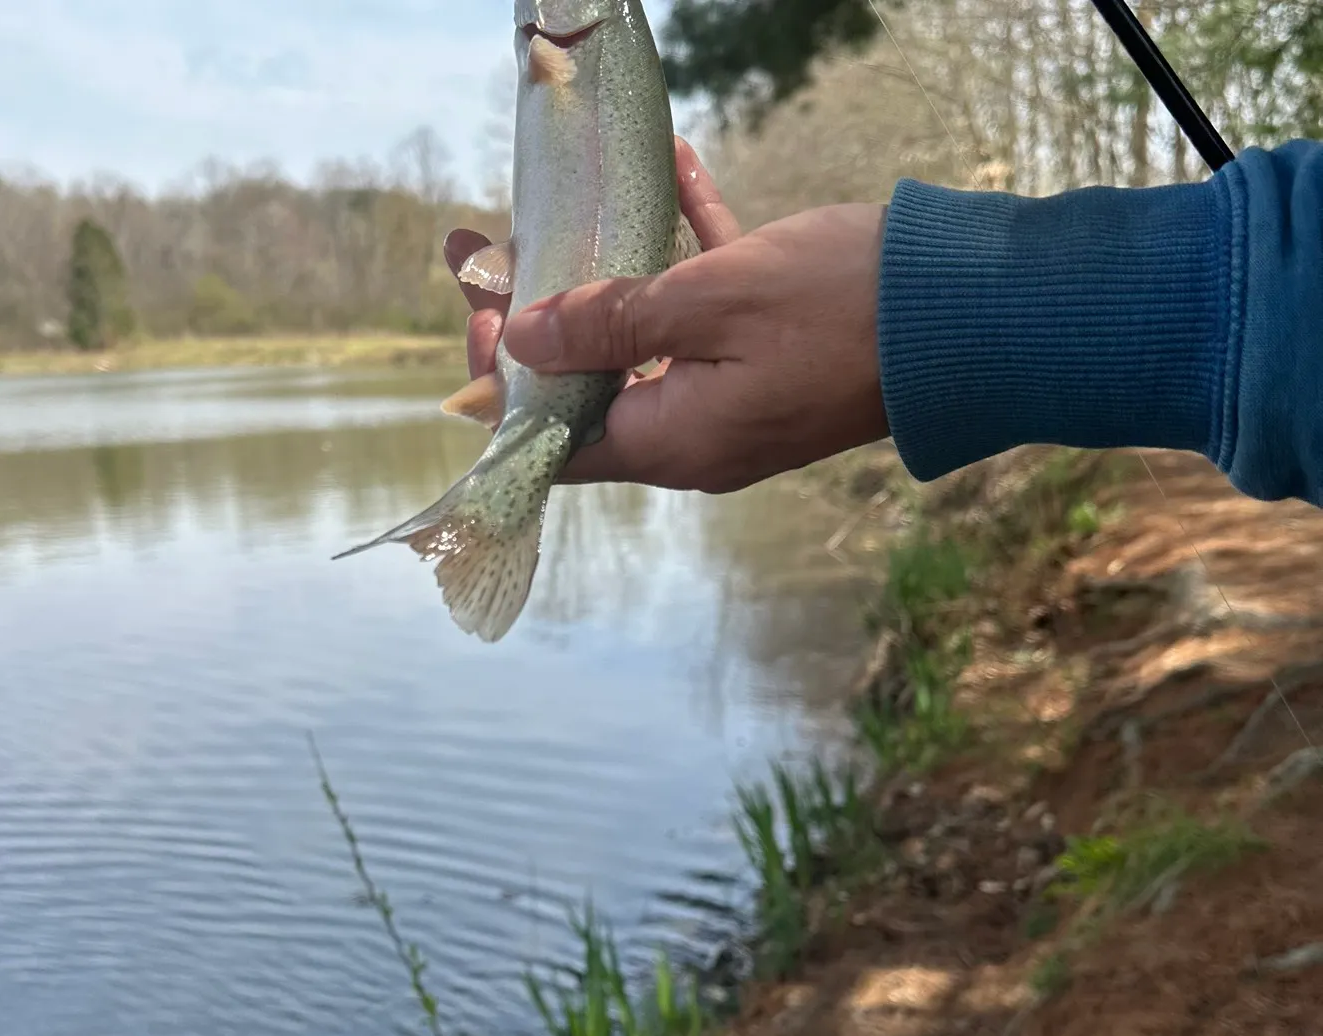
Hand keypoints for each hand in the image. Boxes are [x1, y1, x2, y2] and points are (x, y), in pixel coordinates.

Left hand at [441, 139, 888, 492]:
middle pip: (589, 390)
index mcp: (670, 443)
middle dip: (541, 323)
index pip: (554, 440)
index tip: (484, 315)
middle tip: (500, 254)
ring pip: (645, 347)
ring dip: (608, 282)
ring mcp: (733, 402)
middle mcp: (693, 439)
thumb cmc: (839, 311)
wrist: (969, 318)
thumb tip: (522, 341)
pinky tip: (677, 173)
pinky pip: (710, 314)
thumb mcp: (710, 303)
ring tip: (568, 214)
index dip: (505, 386)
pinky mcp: (770, 363)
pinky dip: (687, 254)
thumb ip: (610, 326)